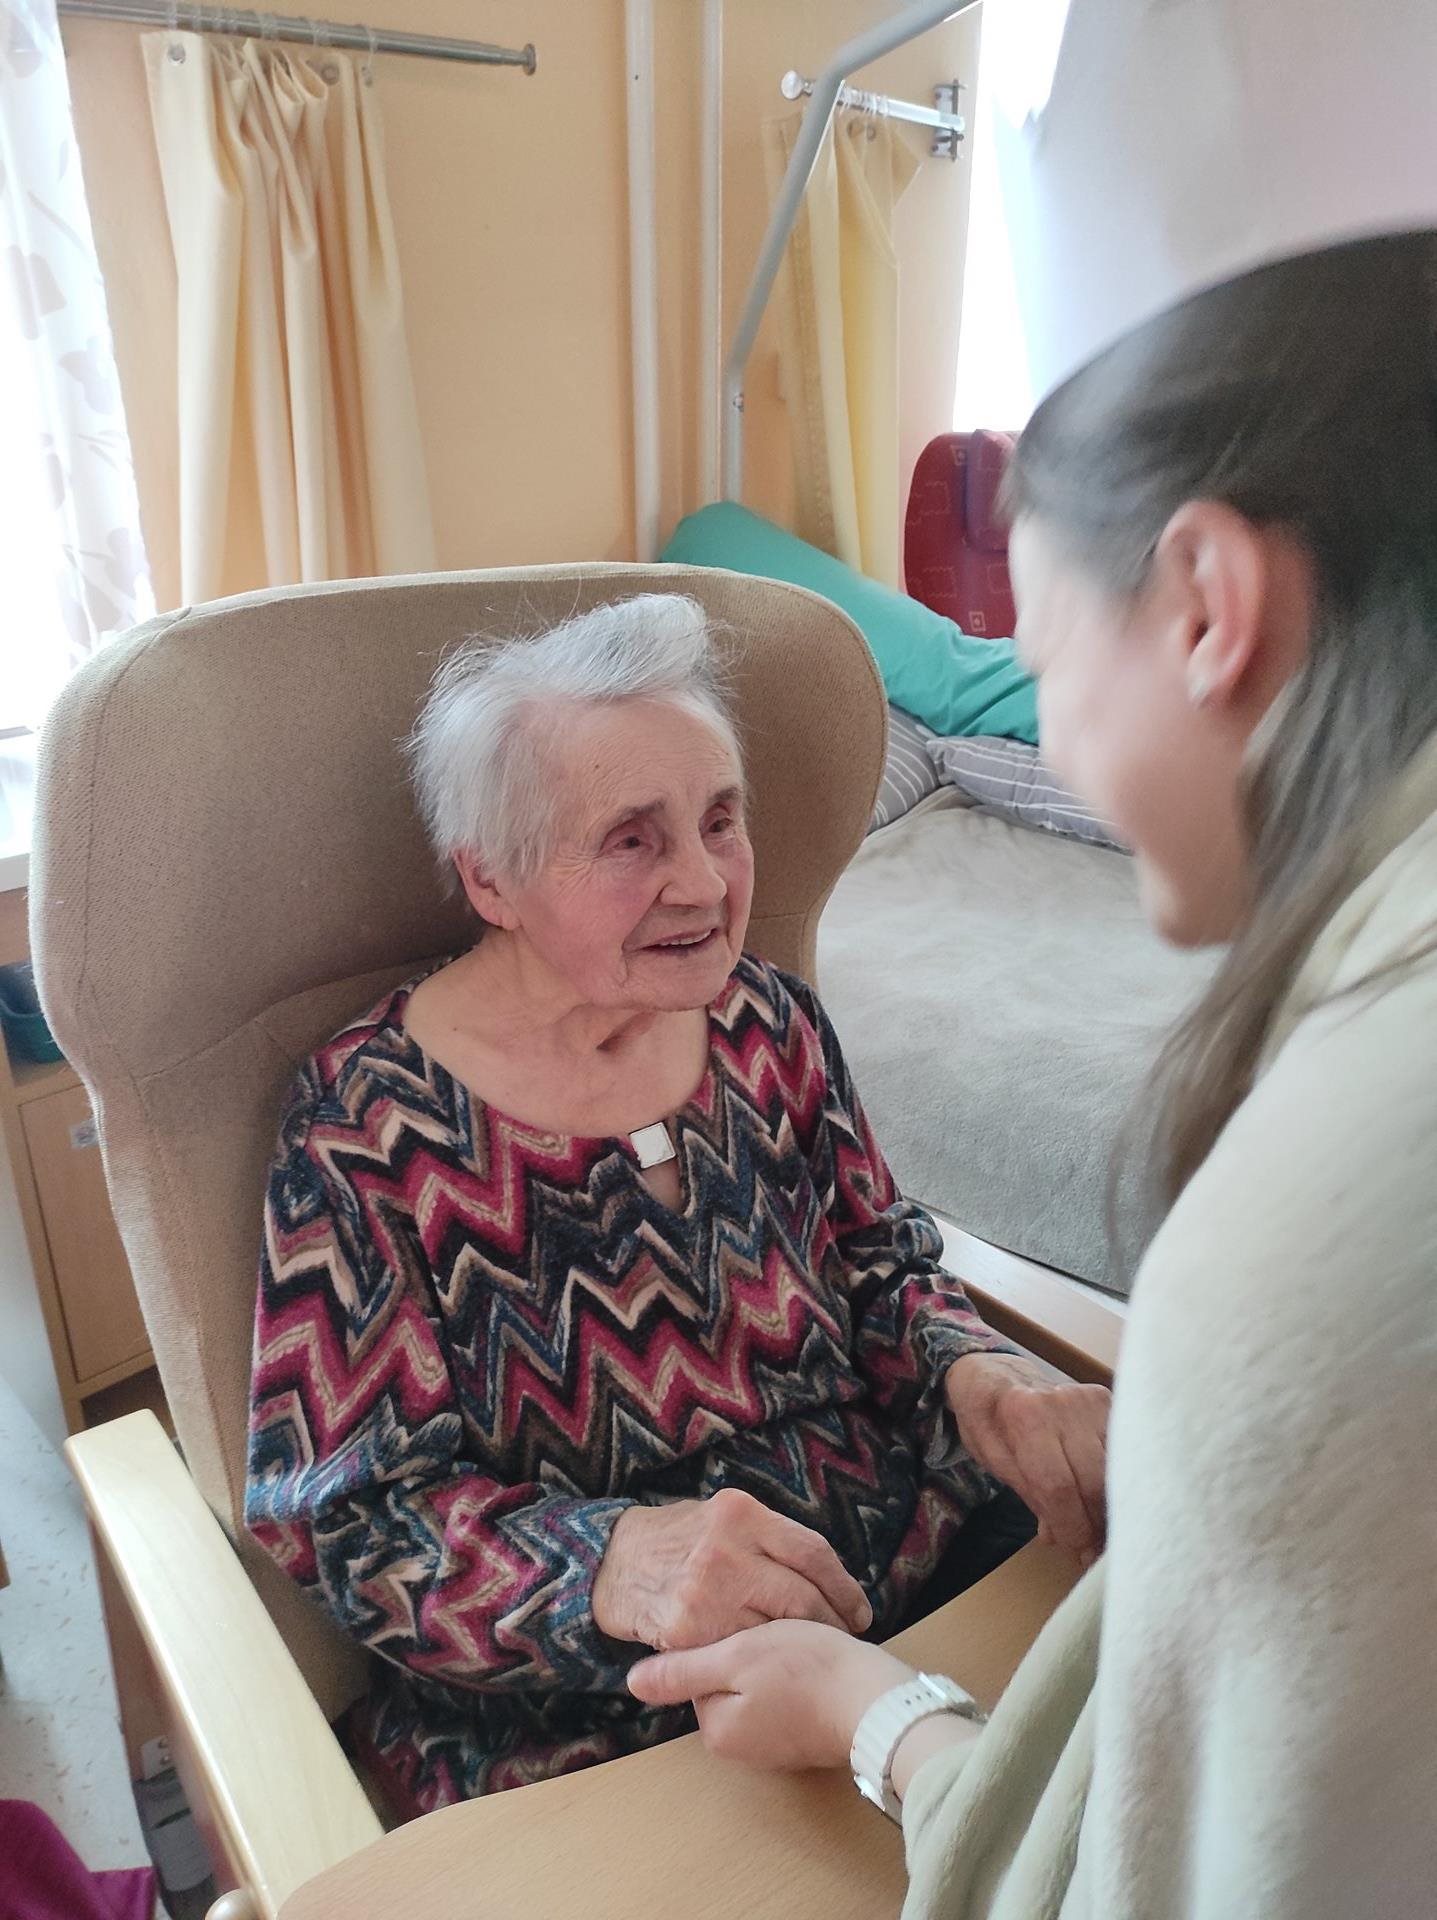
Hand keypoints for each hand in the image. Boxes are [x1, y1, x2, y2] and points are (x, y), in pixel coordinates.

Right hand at [593, 1488, 873, 1649]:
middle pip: (802, 1596)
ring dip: (800, 1647)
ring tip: (813, 1655)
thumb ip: (768, 1536)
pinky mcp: (688, 1631)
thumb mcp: (723, 1515)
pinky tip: (772, 1665)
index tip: (859, 1611)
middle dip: (831, 1624)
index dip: (844, 1588)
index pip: (813, 1553)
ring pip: (776, 1630)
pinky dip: (761, 1662)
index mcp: (741, 1514)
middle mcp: (726, 1549)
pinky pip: (740, 1652)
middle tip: (843, 1639)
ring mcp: (706, 1592)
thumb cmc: (678, 1540)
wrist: (612, 1563)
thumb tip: (827, 1572)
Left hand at [628, 1619, 913, 1770]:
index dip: (727, 1639)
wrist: (880, 1702)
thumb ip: (684, 1670)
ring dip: (777, 1660)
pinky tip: (816, 1662)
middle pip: (729, 1679)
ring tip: (802, 1647)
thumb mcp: (738, 1657)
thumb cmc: (809, 1672)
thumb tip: (633, 1683)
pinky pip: (787, 1698)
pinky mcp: (806, 1737)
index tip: (754, 1625)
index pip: (702, 1670)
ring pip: (760, 1684)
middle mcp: (742, 1748)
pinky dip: (799, 1678)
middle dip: (753, 1650)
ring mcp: (776, 1746)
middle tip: (781, 1632)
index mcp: (718, 1730)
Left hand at [944, 1352, 1109, 1564]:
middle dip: (1096, 1523)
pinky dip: (1118, 1480)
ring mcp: (1089, 1398)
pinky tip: (1110, 1499)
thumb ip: (1030, 1496)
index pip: (1058, 1486)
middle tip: (1094, 1550)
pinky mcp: (1108, 1400)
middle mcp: (1061, 1402)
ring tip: (1102, 1529)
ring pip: (1115, 1468)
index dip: (1072, 1527)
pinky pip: (1122, 1451)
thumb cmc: (990, 1422)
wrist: (998, 1376)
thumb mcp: (994, 1460)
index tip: (1078, 1551)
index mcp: (1023, 1416)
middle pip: (1094, 1480)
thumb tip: (1059, 1538)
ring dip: (1111, 1505)